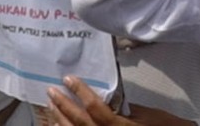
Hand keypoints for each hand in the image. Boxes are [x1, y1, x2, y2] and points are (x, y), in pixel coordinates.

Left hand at [47, 76, 194, 125]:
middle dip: (63, 106)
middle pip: (79, 122)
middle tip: (51, 91)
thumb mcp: (148, 114)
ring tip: (51, 107)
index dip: (80, 92)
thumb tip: (109, 98)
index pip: (94, 107)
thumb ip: (127, 107)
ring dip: (61, 120)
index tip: (69, 79)